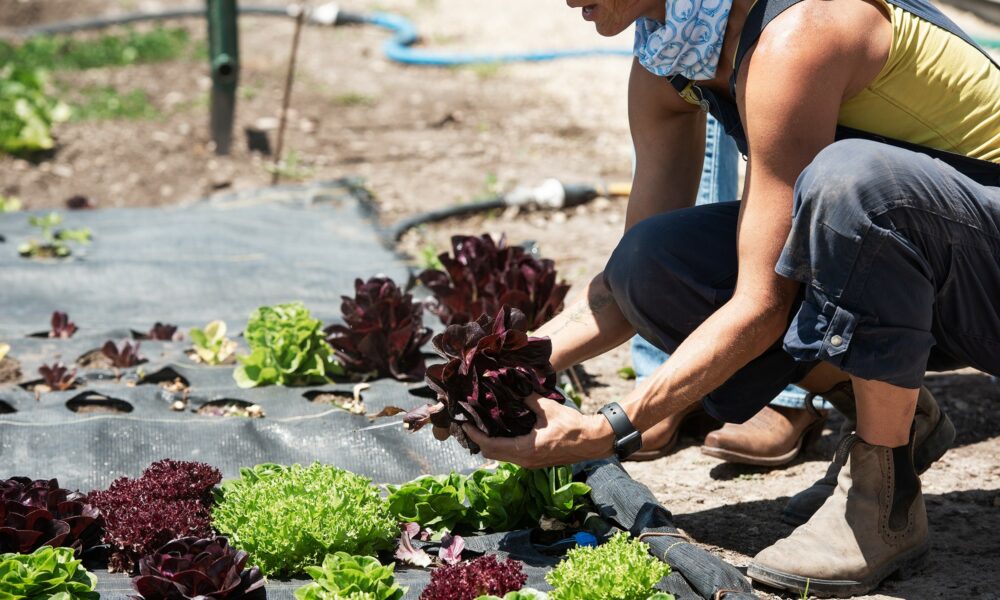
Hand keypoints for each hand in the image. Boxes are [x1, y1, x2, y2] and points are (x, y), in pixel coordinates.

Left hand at [461, 395, 614, 468]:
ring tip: (483, 425)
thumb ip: (528, 399)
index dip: (475, 435)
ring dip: (490, 443)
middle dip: (479, 439)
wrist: (592, 441)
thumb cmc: (572, 426)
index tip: (464, 423)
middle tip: (471, 423)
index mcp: (524, 450)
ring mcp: (529, 463)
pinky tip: (501, 430)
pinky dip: (502, 445)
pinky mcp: (535, 461)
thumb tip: (513, 387)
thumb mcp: (547, 408)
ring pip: (501, 456)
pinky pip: (511, 455)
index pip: (490, 446)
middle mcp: (524, 461)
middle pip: (492, 454)